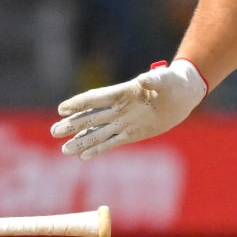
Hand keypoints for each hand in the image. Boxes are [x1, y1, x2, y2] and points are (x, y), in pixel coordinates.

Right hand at [52, 59, 207, 159]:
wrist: (182, 95)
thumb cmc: (174, 82)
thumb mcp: (167, 79)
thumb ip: (155, 80)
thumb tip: (144, 79)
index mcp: (122, 92)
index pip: (96, 98)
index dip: (79, 103)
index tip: (62, 109)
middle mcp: (119, 108)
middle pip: (91, 118)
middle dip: (73, 125)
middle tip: (54, 131)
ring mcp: (123, 121)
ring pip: (97, 133)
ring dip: (81, 141)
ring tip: (64, 149)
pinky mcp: (131, 134)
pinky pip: (111, 142)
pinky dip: (98, 149)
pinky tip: (83, 156)